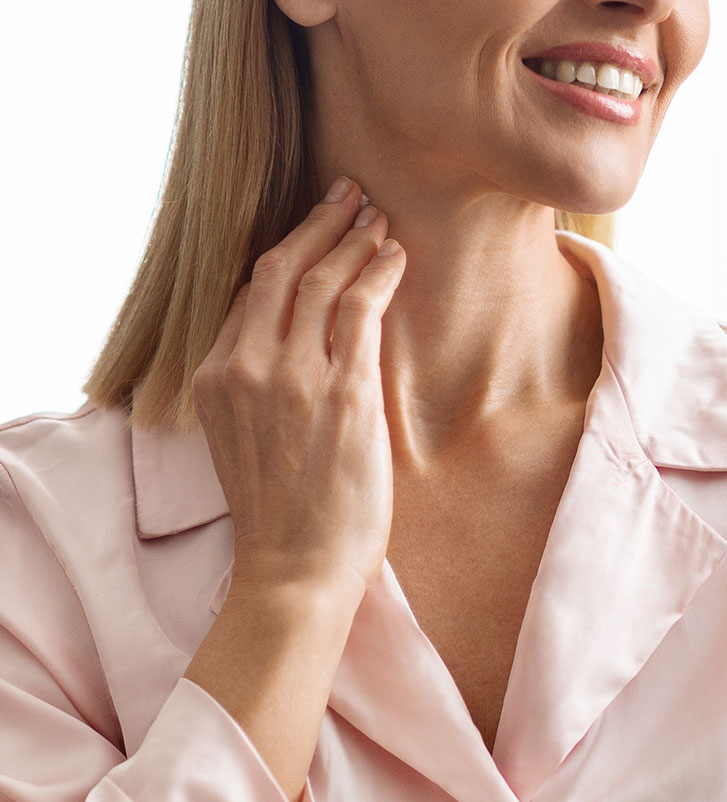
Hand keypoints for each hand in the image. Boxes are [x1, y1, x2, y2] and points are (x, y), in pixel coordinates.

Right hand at [192, 176, 405, 603]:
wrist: (295, 568)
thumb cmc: (284, 513)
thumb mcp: (249, 438)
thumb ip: (265, 384)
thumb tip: (305, 343)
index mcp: (217, 376)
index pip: (251, 293)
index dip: (289, 252)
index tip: (317, 228)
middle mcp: (248, 367)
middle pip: (281, 270)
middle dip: (319, 223)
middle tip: (349, 195)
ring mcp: (293, 378)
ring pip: (321, 281)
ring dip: (353, 239)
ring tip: (378, 218)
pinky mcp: (343, 393)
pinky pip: (360, 311)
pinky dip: (378, 275)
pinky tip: (394, 257)